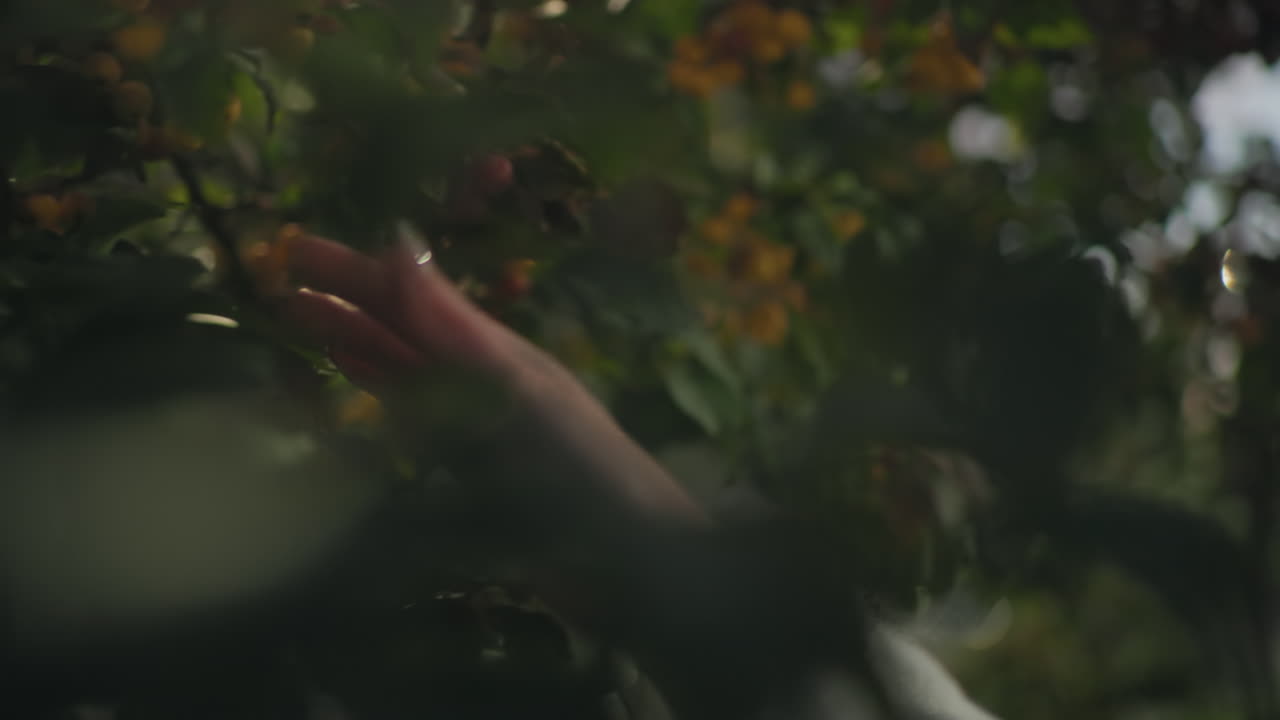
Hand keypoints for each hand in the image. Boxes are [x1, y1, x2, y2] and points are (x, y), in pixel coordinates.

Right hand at [280, 223, 705, 527]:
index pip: (411, 296)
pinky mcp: (470, 472)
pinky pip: (411, 423)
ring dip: (352, 345)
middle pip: (401, 330)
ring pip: (401, 371)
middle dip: (344, 304)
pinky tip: (351, 390)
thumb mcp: (513, 384)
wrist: (626, 554)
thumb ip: (452, 322)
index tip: (294, 249)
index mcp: (492, 348)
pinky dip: (378, 399)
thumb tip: (397, 238)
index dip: (355, 272)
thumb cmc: (577, 462)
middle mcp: (480, 377)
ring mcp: (474, 424)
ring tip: (295, 324)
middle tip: (275, 284)